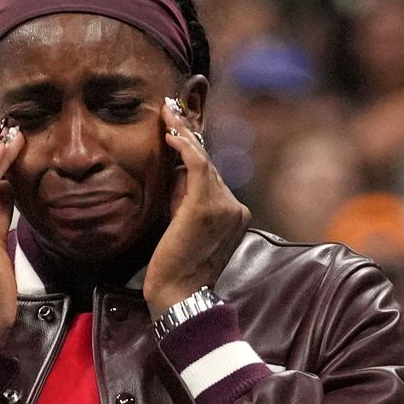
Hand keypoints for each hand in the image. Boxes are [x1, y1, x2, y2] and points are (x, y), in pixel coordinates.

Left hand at [144, 99, 249, 318]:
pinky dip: (183, 147)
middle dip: (189, 134)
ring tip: (167, 113)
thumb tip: (176, 171)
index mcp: (235, 215)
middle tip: (171, 108)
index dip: (195, 148)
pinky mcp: (206, 206)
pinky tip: (170, 133)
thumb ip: (186, 199)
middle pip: (209, 164)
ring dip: (183, 135)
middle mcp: (236, 208)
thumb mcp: (184, 225)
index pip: (212, 175)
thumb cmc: (173, 265)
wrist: (176, 294)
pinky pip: (197, 166)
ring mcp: (225, 207)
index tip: (179, 126)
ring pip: (203, 162)